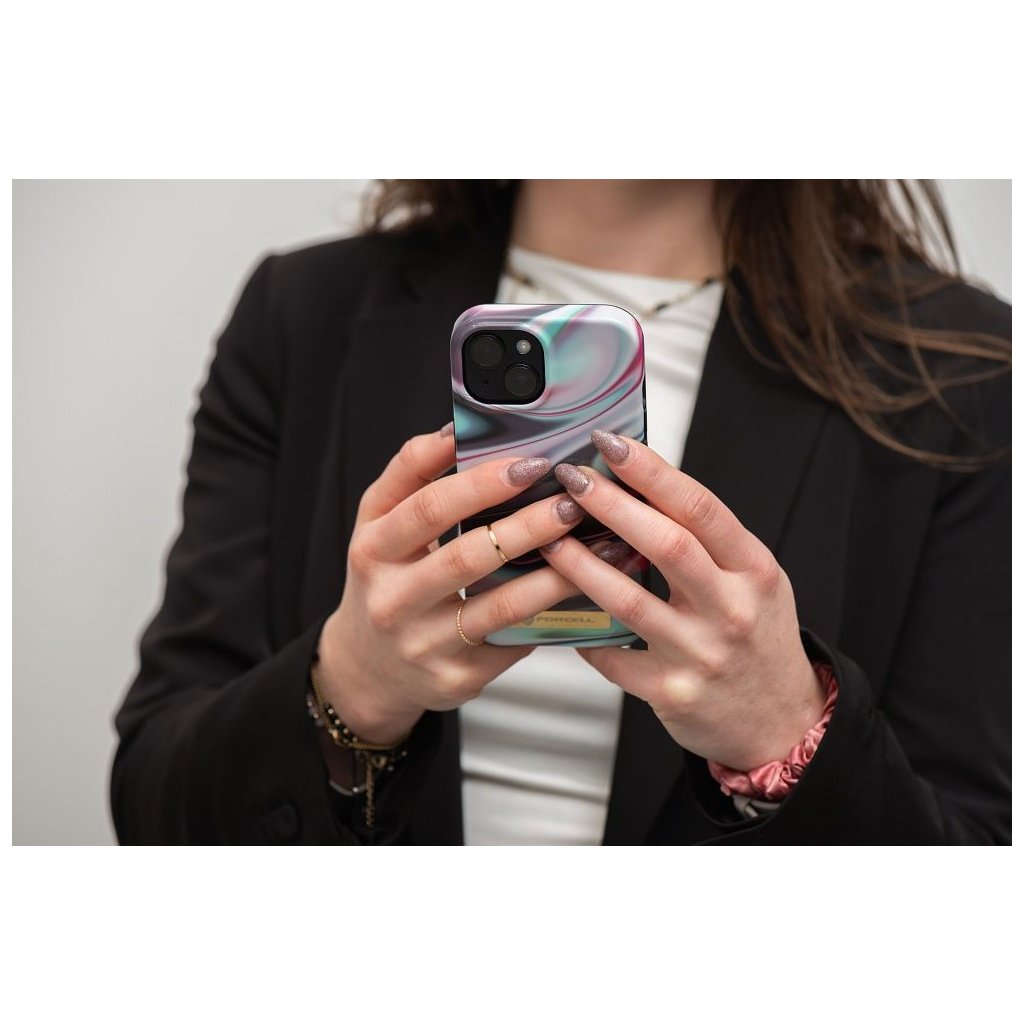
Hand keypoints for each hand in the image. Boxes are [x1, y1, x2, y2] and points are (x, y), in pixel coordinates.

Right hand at [317, 424, 583, 744]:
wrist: (368, 666)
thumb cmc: (386, 579)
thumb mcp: (379, 523)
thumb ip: (412, 472)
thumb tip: (456, 428)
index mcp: (373, 550)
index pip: (428, 509)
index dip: (481, 483)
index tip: (530, 462)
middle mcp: (393, 600)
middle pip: (467, 557)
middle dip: (527, 525)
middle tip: (572, 501)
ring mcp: (424, 645)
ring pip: (500, 606)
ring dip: (556, 573)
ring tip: (598, 545)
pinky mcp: (457, 677)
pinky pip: (514, 641)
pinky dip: (553, 613)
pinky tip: (587, 590)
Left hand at [540, 430, 825, 770]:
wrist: (782, 720)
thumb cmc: (758, 637)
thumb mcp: (753, 580)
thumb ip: (707, 541)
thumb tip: (640, 485)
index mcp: (753, 569)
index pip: (700, 508)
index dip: (652, 472)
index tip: (612, 444)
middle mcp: (732, 609)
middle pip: (666, 544)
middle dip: (610, 505)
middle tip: (570, 478)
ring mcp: (701, 654)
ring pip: (629, 600)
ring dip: (581, 564)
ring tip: (548, 538)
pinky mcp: (672, 693)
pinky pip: (613, 656)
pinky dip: (584, 633)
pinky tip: (560, 610)